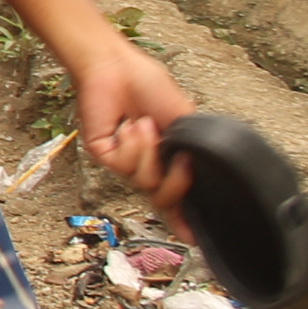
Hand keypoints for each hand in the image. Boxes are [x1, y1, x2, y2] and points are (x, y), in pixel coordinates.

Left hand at [70, 37, 195, 210]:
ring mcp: (123, 161)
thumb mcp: (185, 121)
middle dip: (177, 183)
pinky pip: (124, 166)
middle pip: (164, 198)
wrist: (119, 68)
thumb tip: (204, 173)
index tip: (194, 240)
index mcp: (167, 158)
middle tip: (182, 160)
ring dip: (150, 152)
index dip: (184, 220)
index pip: (175, 197)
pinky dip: (133, 145)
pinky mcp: (103, 154)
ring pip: (145, 182)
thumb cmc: (148, 86)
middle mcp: (145, 164)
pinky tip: (130, 125)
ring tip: (145, 124)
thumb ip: (197, 148)